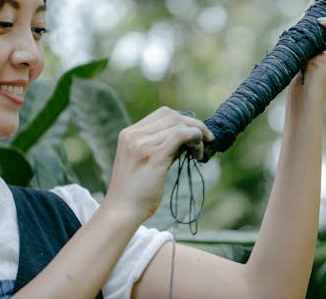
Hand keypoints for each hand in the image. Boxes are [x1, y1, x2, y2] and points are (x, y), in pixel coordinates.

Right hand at [102, 107, 213, 223]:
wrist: (121, 211)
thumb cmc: (134, 192)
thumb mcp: (141, 162)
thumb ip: (158, 146)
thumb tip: (185, 138)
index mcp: (128, 134)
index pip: (162, 114)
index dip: (182, 121)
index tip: (192, 135)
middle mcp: (133, 135)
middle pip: (172, 115)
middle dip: (193, 125)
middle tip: (204, 141)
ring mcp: (142, 144)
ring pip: (179, 124)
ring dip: (197, 134)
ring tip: (199, 153)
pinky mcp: (154, 156)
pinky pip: (181, 135)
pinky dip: (195, 139)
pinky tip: (198, 154)